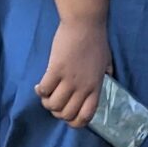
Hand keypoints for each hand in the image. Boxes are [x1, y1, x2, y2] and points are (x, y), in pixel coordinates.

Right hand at [37, 0, 110, 127]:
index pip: (86, 116)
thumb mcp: (107, 61)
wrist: (85, 24)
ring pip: (53, 105)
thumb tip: (106, 78)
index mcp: (96, 87)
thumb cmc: (96, 40)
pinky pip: (44, 90)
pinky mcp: (56, 69)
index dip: (74, 122)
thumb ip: (106, 74)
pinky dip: (40, 91)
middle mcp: (83, 88)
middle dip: (57, 112)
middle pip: (66, 114)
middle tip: (53, 102)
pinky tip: (40, 85)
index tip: (67, 115)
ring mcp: (69, 79)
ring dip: (47, 102)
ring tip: (46, 93)